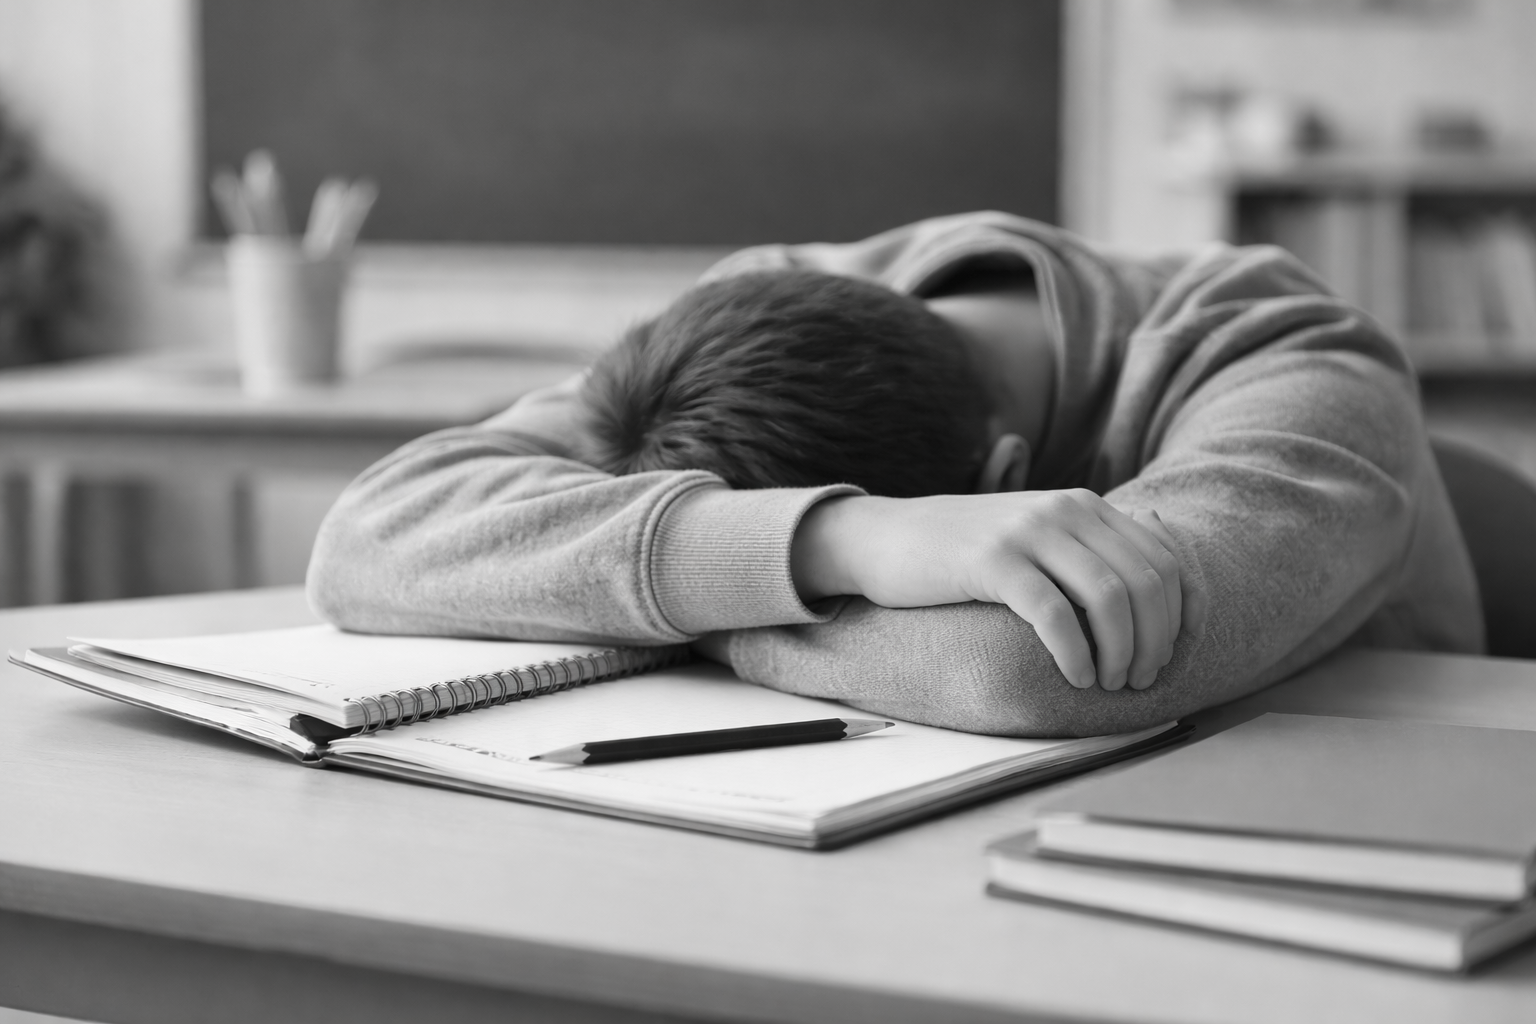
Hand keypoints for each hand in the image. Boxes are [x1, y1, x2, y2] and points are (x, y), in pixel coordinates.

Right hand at [791, 491, 1207, 690]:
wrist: (884, 536)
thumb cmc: (961, 551)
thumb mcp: (1033, 537)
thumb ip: (1085, 552)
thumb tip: (1151, 595)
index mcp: (1083, 505)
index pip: (1163, 560)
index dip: (1179, 616)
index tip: (1171, 656)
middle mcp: (1064, 510)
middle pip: (1144, 582)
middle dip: (1154, 642)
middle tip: (1138, 681)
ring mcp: (1028, 533)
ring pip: (1109, 598)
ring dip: (1121, 652)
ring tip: (1108, 683)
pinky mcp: (992, 561)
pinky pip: (1054, 613)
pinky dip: (1075, 653)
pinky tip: (1075, 677)